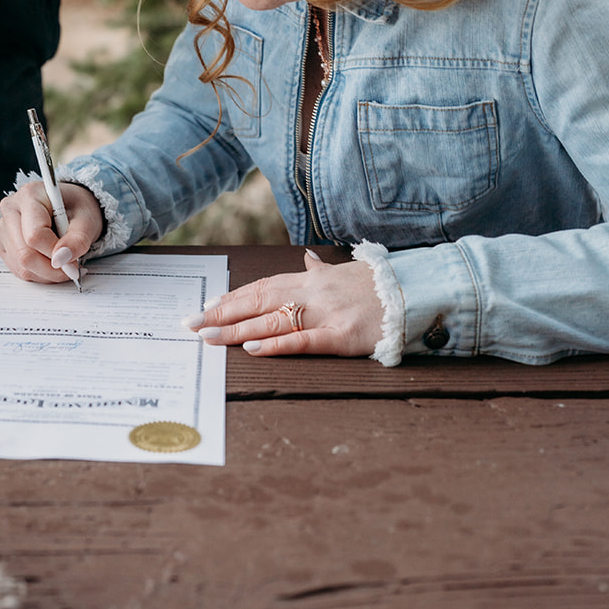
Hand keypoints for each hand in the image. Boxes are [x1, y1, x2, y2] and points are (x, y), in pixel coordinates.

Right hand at [0, 181, 103, 284]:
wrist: (70, 206)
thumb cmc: (76, 207)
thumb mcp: (87, 220)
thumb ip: (77, 240)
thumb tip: (61, 260)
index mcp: (29, 196)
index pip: (34, 235)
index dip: (55, 253)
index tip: (73, 262)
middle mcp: (11, 210)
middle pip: (24, 253)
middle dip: (52, 268)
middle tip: (71, 268)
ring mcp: (4, 229)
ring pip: (21, 266)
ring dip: (46, 273)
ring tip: (63, 262)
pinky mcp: (4, 245)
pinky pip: (18, 270)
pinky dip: (38, 274)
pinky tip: (51, 262)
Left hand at [184, 250, 384, 357]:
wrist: (416, 293)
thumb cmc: (378, 286)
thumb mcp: (345, 273)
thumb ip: (320, 270)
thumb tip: (307, 260)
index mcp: (310, 280)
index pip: (261, 286)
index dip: (232, 297)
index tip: (206, 308)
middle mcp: (313, 292)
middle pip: (258, 301)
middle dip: (222, 313)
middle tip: (192, 324)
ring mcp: (327, 313)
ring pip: (272, 320)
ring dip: (237, 330)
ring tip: (209, 337)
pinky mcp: (343, 336)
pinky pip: (304, 340)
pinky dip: (276, 344)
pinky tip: (252, 348)